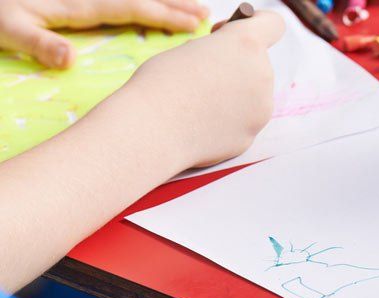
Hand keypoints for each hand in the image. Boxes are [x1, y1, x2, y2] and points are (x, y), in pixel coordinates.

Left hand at [0, 0, 207, 67]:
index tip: (193, 23)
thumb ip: (39, 43)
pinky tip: (153, 2)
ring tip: (193, 4)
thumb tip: (69, 59)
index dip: (163, 15)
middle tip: (207, 13)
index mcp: (76, 3)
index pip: (130, 7)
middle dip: (175, 3)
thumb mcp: (7, 30)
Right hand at [122, 11, 283, 167]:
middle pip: (257, 63)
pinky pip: (243, 120)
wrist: (152, 130)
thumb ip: (219, 51)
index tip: (229, 32)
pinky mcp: (252, 134)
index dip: (255, 23)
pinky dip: (228, 119)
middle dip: (235, 64)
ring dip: (234, 93)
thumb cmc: (161, 83)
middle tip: (205, 72)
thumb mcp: (191, 49)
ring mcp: (261, 108)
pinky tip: (202, 122)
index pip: (273, 24)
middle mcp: (262, 74)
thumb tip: (227, 61)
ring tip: (200, 101)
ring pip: (253, 94)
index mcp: (246, 44)